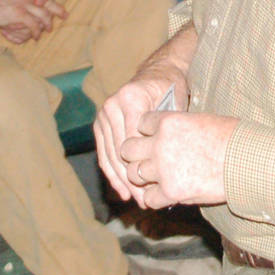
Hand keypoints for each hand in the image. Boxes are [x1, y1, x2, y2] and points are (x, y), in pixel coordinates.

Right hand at [0, 0, 65, 42]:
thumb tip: (26, 1)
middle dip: (58, 9)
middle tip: (65, 15)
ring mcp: (23, 3)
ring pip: (43, 14)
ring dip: (47, 24)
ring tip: (48, 30)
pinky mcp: (18, 14)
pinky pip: (33, 25)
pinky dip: (36, 32)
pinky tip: (36, 37)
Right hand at [95, 65, 185, 199]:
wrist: (158, 72)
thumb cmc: (172, 91)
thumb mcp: (175, 109)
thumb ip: (166, 136)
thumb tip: (166, 172)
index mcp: (131, 99)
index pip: (134, 144)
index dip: (142, 170)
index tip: (153, 190)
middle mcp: (112, 105)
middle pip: (121, 152)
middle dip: (132, 180)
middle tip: (145, 201)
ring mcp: (103, 114)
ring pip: (110, 156)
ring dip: (122, 181)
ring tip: (135, 199)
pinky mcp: (99, 123)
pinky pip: (103, 152)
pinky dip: (112, 173)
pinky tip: (122, 190)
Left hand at [117, 112, 235, 209]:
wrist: (246, 161)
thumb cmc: (231, 137)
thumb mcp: (201, 121)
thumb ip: (178, 127)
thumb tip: (169, 133)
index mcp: (168, 121)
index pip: (140, 123)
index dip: (146, 131)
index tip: (153, 138)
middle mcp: (160, 144)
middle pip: (127, 149)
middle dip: (135, 155)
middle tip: (147, 160)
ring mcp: (163, 169)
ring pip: (133, 174)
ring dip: (142, 177)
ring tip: (156, 179)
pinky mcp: (171, 192)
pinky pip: (148, 198)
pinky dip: (155, 198)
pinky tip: (166, 194)